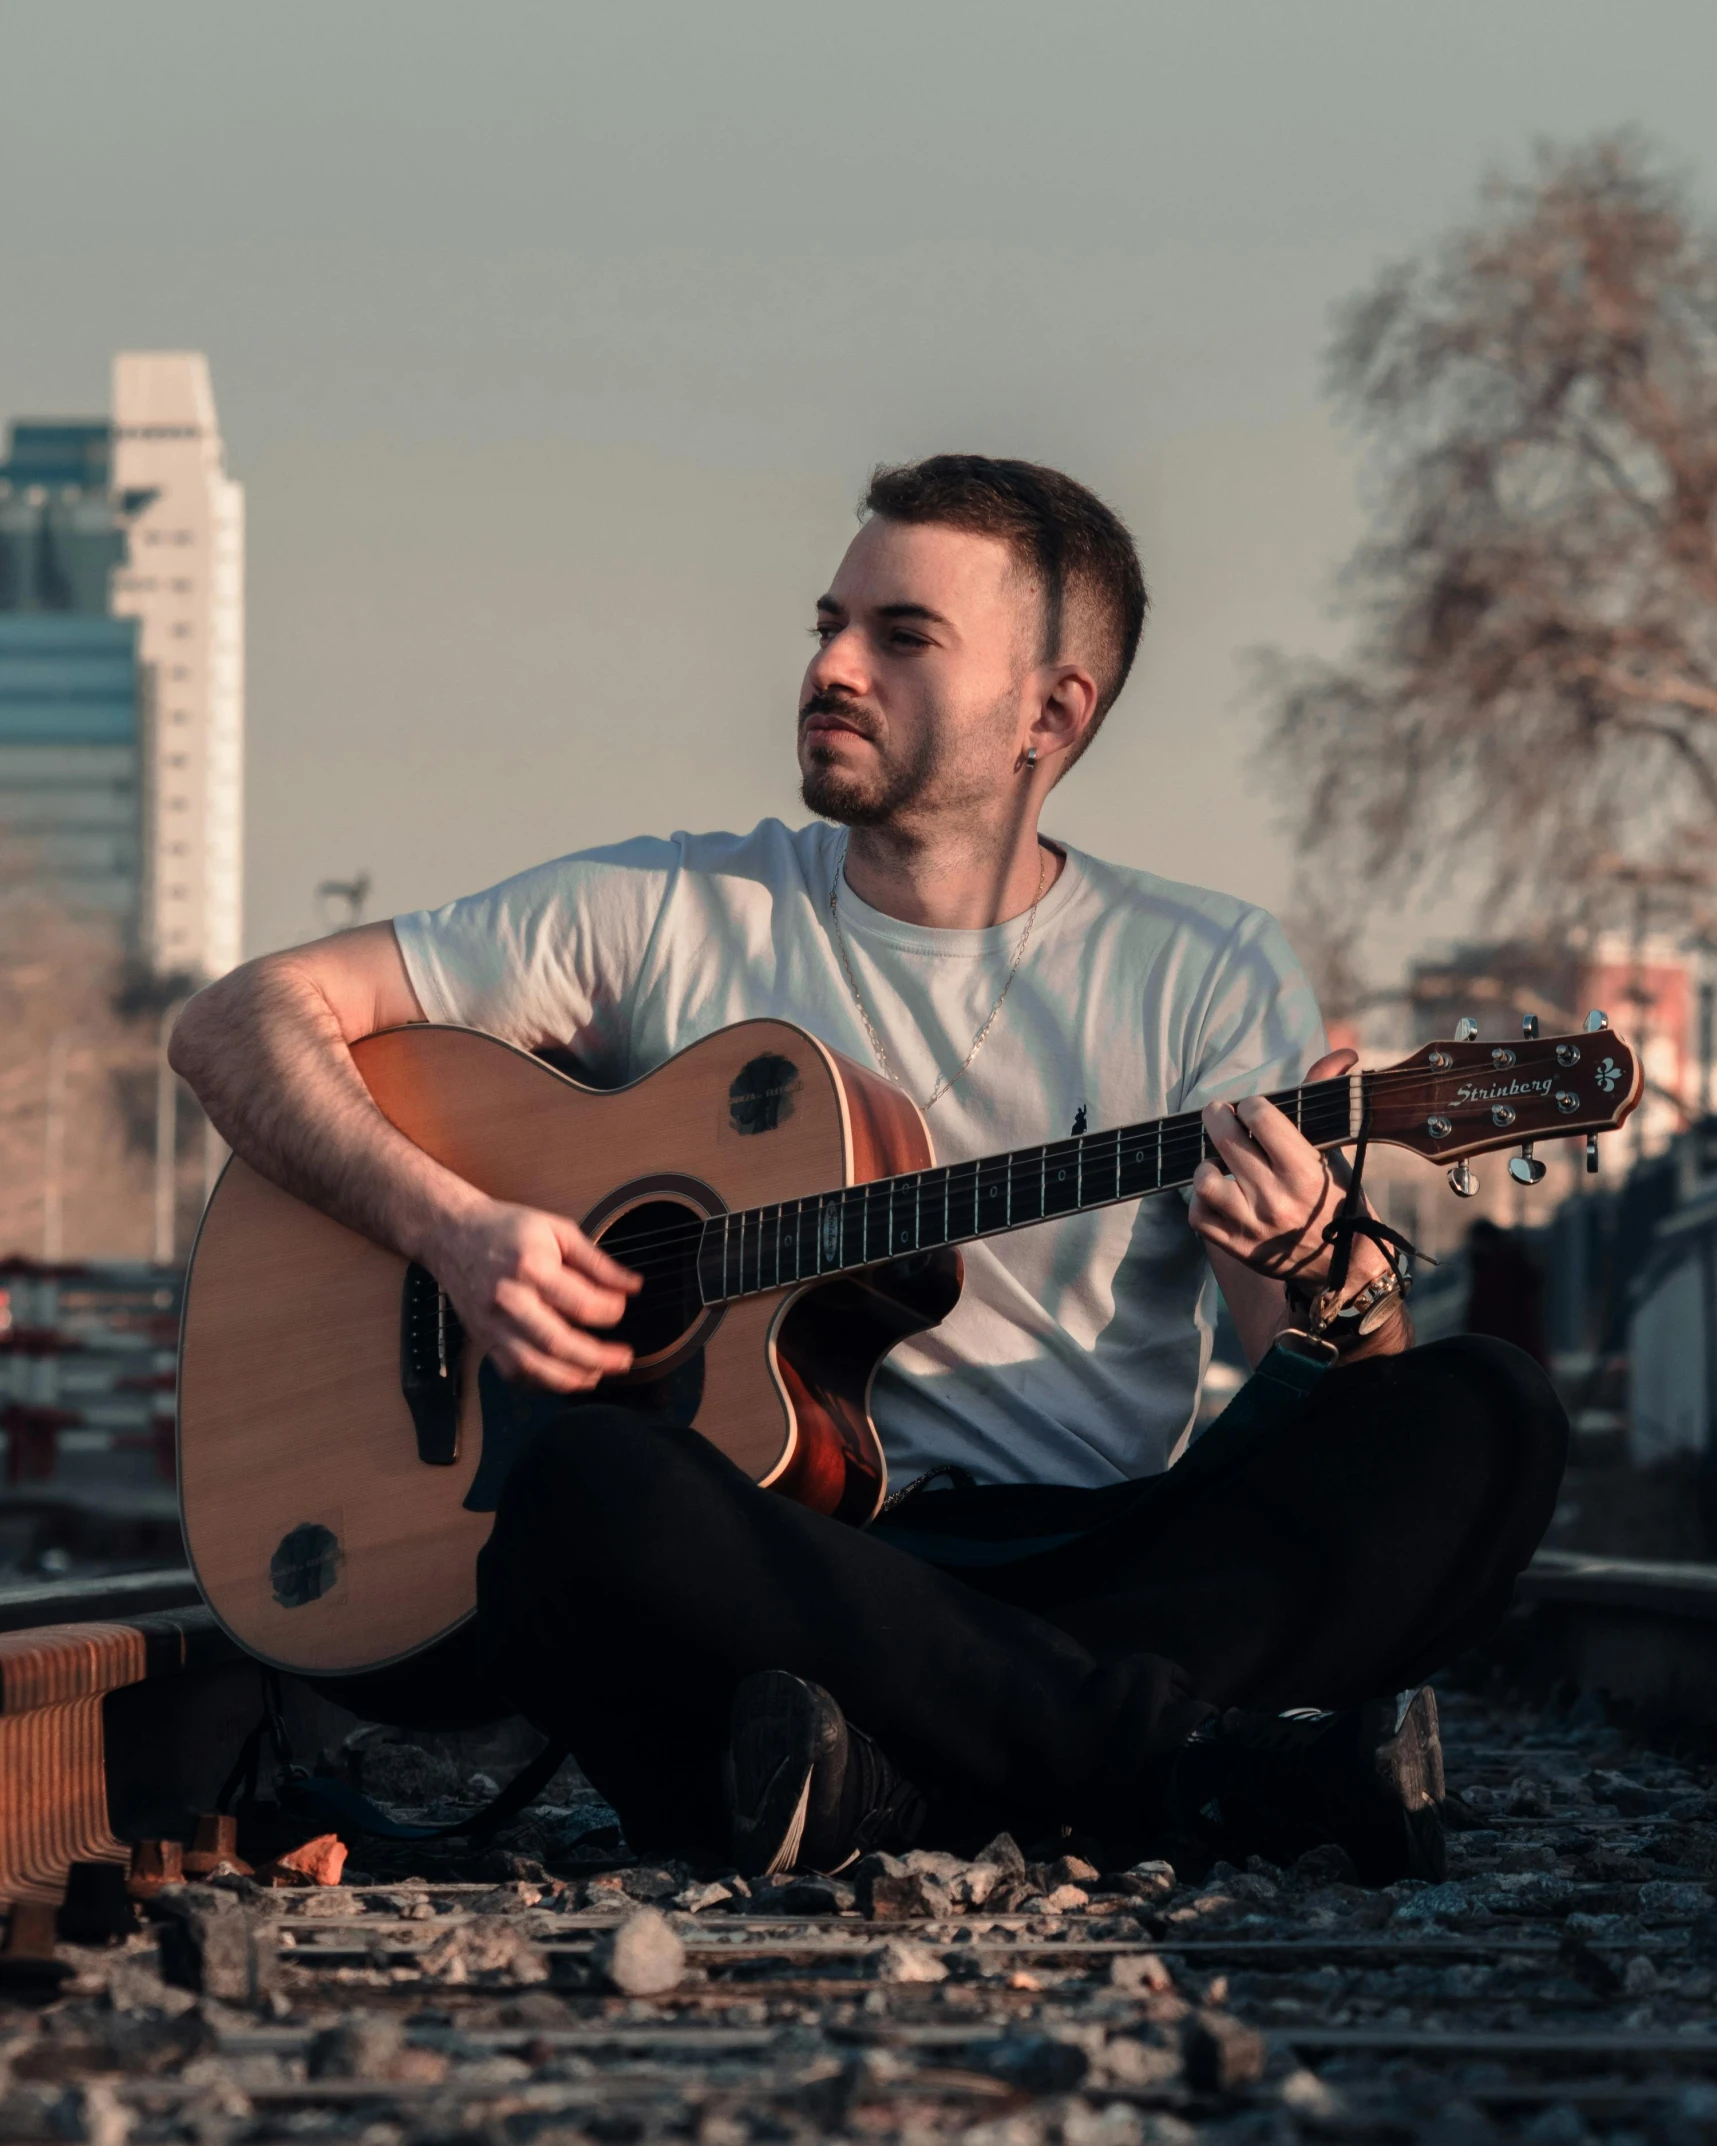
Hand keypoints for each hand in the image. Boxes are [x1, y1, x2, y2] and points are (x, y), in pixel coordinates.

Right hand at [421, 1199, 640, 1391]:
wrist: (451, 1234)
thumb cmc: (505, 1229)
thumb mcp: (557, 1230)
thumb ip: (597, 1261)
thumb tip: (632, 1286)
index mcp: (531, 1267)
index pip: (580, 1303)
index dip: (610, 1311)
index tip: (621, 1307)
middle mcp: (509, 1300)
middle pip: (557, 1342)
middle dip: (597, 1357)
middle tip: (623, 1359)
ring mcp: (493, 1324)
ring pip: (534, 1366)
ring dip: (571, 1378)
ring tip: (598, 1374)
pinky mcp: (483, 1339)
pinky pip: (513, 1373)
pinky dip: (541, 1382)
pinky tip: (564, 1377)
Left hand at [1189, 1048, 1386, 1291]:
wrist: (1347, 1269)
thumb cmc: (1341, 1200)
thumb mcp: (1338, 1152)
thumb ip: (1326, 1101)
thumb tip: (1343, 1053)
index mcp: (1304, 1169)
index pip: (1260, 1115)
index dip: (1252, 1106)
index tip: (1253, 1110)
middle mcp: (1275, 1197)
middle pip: (1224, 1139)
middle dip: (1218, 1117)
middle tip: (1220, 1115)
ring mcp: (1252, 1224)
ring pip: (1203, 1180)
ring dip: (1206, 1165)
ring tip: (1218, 1162)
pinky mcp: (1235, 1247)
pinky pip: (1197, 1216)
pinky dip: (1201, 1202)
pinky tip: (1218, 1194)